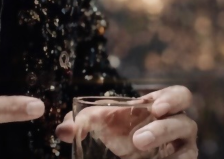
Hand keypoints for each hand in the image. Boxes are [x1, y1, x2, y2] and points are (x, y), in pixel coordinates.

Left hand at [56, 86, 197, 158]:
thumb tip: (62, 131)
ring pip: (187, 146)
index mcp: (159, 106)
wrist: (123, 154)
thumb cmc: (117, 131)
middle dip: (166, 127)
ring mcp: (182, 147)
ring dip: (163, 147)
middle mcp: (177, 125)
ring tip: (137, 147)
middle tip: (139, 138)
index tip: (153, 106)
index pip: (179, 95)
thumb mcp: (99, 123)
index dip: (171, 98)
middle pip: (187, 120)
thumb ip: (81, 122)